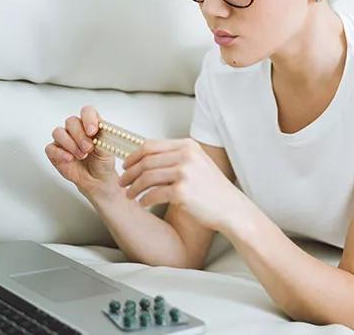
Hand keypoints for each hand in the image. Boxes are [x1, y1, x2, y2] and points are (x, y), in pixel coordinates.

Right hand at [44, 105, 119, 198]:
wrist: (98, 179)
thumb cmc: (103, 161)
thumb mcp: (108, 148)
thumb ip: (103, 138)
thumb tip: (99, 132)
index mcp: (90, 124)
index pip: (87, 111)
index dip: (88, 118)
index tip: (93, 131)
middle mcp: (76, 129)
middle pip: (71, 121)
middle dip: (80, 135)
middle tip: (89, 148)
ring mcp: (64, 139)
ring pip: (58, 132)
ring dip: (70, 144)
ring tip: (82, 155)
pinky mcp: (55, 152)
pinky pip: (51, 147)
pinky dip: (61, 153)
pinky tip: (70, 158)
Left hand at [118, 137, 244, 230]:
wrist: (231, 208)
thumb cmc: (213, 189)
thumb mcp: (198, 163)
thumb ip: (177, 156)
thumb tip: (148, 158)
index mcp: (188, 146)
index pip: (151, 145)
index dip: (134, 155)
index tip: (126, 165)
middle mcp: (186, 156)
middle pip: (146, 160)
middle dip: (129, 172)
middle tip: (122, 182)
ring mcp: (185, 173)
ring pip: (146, 177)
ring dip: (133, 187)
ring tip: (129, 195)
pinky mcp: (182, 192)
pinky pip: (153, 194)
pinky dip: (144, 199)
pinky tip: (143, 203)